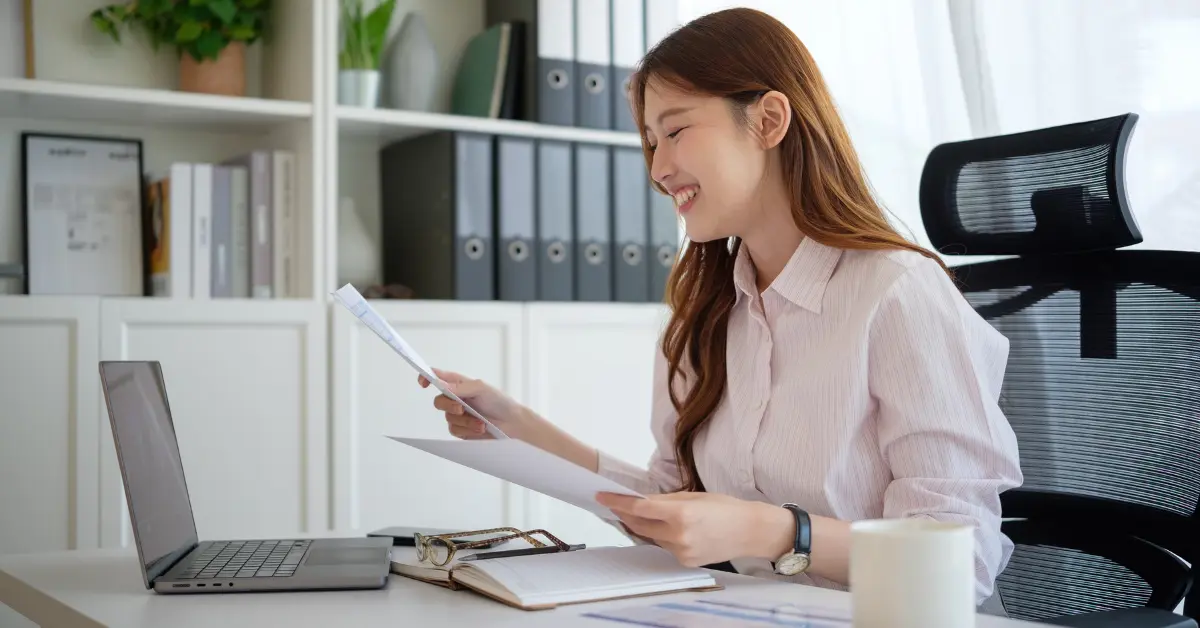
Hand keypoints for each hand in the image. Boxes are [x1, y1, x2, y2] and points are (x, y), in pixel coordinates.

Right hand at [418, 368, 536, 440]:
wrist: (512, 424)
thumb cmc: (499, 401)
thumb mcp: (481, 388)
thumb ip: (460, 387)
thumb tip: (441, 387)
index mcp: (459, 384)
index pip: (437, 377)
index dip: (426, 377)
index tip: (423, 382)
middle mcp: (456, 398)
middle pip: (438, 401)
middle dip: (448, 406)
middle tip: (460, 408)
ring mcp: (458, 415)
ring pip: (447, 418)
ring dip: (465, 421)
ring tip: (481, 422)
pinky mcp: (461, 429)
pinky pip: (454, 430)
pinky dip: (467, 430)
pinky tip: (480, 428)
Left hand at [595, 492, 783, 567]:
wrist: (750, 531)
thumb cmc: (725, 508)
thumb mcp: (694, 496)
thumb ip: (666, 500)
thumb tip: (642, 501)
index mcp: (680, 513)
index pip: (639, 508)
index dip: (617, 502)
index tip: (602, 496)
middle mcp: (678, 534)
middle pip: (640, 524)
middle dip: (626, 514)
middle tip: (615, 504)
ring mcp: (681, 551)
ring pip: (652, 537)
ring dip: (646, 526)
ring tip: (648, 514)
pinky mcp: (685, 561)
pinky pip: (665, 547)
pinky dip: (663, 537)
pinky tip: (671, 529)